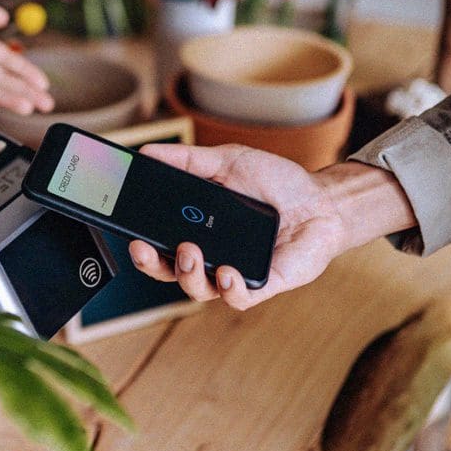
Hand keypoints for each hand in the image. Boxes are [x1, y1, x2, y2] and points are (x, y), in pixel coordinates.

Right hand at [128, 144, 396, 310]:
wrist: (320, 198)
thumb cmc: (273, 182)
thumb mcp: (226, 162)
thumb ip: (187, 160)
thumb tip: (146, 152)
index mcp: (195, 230)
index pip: (158, 245)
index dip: (141, 246)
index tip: (130, 235)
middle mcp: (210, 256)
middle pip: (170, 272)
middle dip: (152, 265)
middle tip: (145, 248)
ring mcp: (234, 273)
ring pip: (199, 289)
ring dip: (188, 274)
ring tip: (189, 252)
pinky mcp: (263, 285)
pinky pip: (238, 298)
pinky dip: (229, 290)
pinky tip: (228, 274)